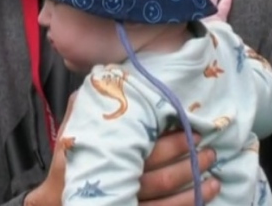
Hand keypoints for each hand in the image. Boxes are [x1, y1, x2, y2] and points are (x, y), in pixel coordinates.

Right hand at [24, 94, 221, 205]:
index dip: (170, 143)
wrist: (59, 201)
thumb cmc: (68, 164)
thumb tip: (102, 78)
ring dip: (193, 185)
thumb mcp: (70, 133)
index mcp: (104, 158)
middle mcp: (117, 183)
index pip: (143, 150)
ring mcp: (126, 203)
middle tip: (207, 147)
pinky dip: (189, 204)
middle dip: (187, 162)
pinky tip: (206, 194)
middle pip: (159, 177)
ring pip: (166, 198)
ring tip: (212, 171)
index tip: (189, 130)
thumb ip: (83, 107)